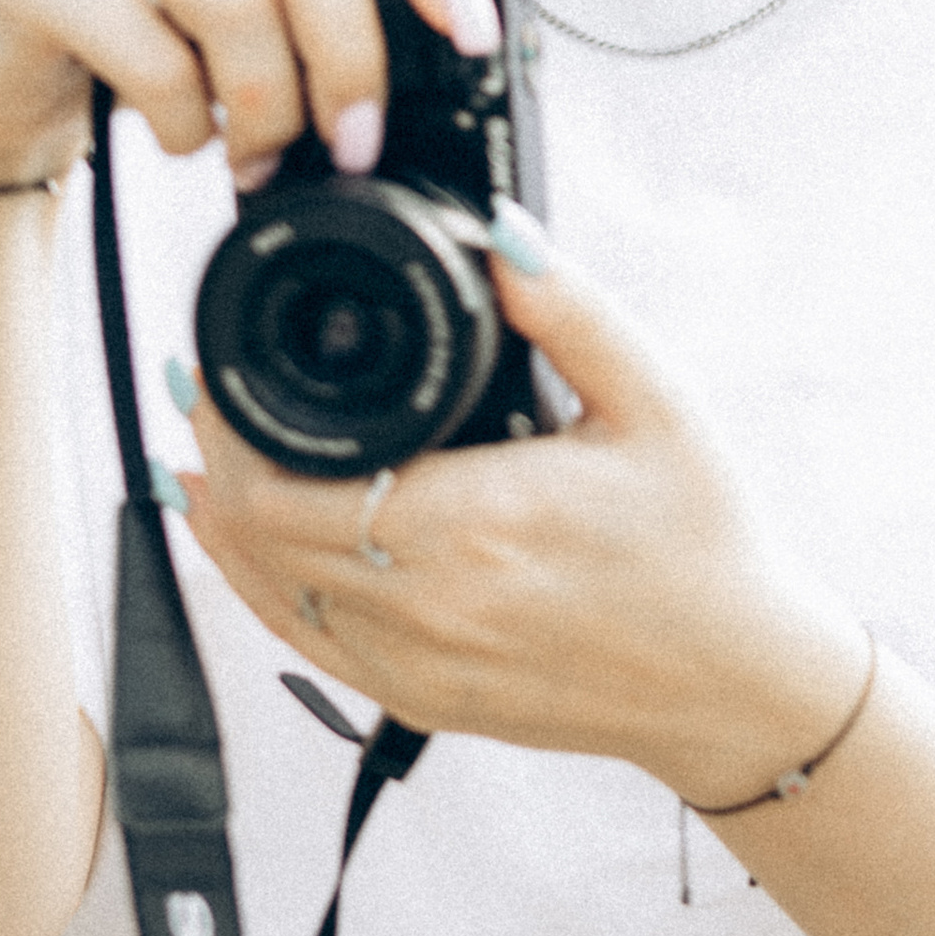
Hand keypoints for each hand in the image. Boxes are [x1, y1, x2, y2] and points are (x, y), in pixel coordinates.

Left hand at [169, 211, 871, 799]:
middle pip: (256, 532)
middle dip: (215, 455)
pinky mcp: (420, 700)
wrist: (732, 682)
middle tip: (202, 391)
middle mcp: (431, 603)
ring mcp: (419, 663)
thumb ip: (571, 312)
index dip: (227, 424)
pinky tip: (237, 540)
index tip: (213, 369)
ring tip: (202, 452)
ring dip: (222, 520)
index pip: (286, 481)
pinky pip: (303, 641)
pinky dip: (253, 584)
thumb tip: (500, 236)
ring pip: (265, 590)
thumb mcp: (655, 404)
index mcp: (477, 522)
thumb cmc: (700, 544)